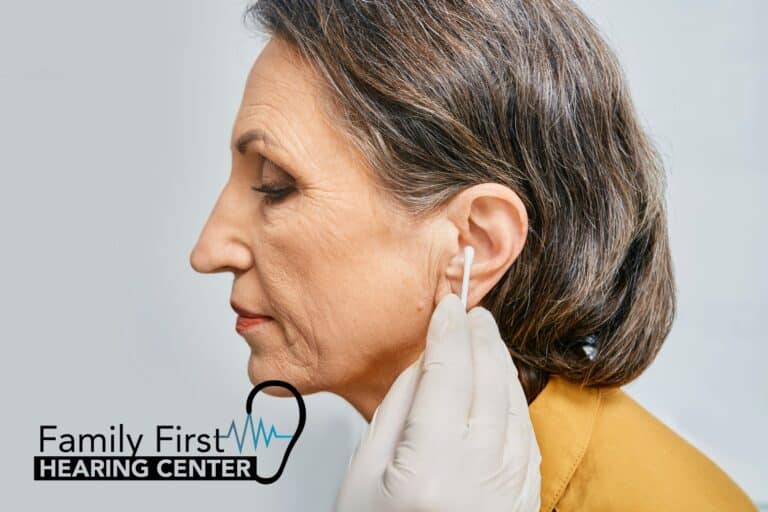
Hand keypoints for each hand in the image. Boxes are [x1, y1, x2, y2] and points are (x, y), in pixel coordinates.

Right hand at [335, 293, 541, 511]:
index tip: (447, 306)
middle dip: (479, 339)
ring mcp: (506, 492)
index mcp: (427, 470)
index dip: (447, 332)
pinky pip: (526, 437)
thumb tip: (422, 363)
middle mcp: (476, 478)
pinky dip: (515, 401)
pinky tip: (503, 385)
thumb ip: (394, 412)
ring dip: (501, 364)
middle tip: (471, 311)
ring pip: (513, 405)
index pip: (446, 374)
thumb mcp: (362, 476)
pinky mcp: (520, 502)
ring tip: (486, 338)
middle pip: (487, 382)